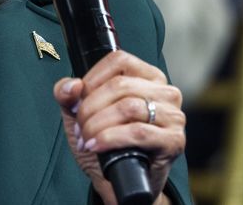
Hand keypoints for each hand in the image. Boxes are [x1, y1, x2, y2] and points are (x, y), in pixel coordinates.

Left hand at [54, 51, 184, 204]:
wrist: (121, 181)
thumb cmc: (106, 143)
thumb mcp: (81, 115)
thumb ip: (68, 95)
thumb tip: (71, 85)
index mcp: (147, 76)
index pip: (118, 61)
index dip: (91, 80)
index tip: (78, 103)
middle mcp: (165, 91)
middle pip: (119, 85)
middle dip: (90, 109)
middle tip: (80, 129)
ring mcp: (173, 115)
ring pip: (128, 107)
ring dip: (98, 125)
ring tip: (87, 140)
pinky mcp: (174, 140)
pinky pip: (139, 132)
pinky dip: (111, 138)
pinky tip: (97, 146)